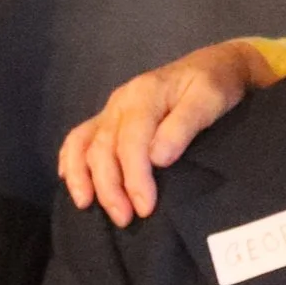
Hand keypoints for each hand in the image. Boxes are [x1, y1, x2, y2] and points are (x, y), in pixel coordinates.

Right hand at [57, 41, 268, 222]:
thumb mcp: (209, 100)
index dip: (134, 177)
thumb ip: (183, 126)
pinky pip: (79, 137)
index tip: (145, 207)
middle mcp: (120, 101)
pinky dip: (70, 159)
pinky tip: (70, 181)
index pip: (131, 141)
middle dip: (109, 187)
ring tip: (86, 206)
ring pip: (83, 143)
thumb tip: (157, 158)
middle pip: (102, 147)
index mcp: (144, 95)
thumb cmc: (215, 85)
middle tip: (125, 219)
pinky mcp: (110, 117)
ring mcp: (112, 109)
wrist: (214, 65)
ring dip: (82, 176)